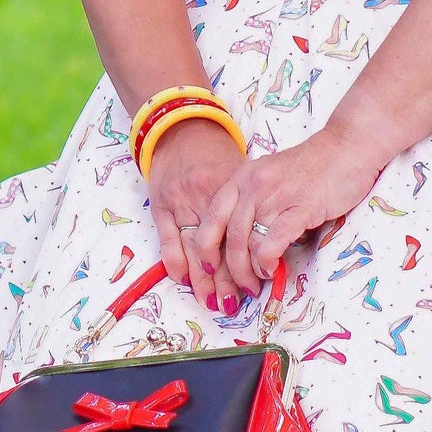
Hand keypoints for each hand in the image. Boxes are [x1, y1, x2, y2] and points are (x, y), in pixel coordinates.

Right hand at [146, 118, 249, 305]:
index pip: (240, 232)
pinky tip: (184, 281)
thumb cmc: (217, 155)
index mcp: (230, 185)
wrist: (182, 128)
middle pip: (219, 245)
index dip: (249, 260)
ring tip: (213, 302)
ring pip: (194, 247)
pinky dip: (176, 262)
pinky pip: (168, 240)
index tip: (257, 283)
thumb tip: (271, 242)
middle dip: (226, 278)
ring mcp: (179, 201)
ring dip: (203, 279)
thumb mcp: (241, 174)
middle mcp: (204, 194)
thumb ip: (252, 205)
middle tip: (235, 303)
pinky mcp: (160, 205)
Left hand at [194, 120, 387, 301]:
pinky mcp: (302, 206)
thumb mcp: (271, 177)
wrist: (348, 146)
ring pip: (249, 242)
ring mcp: (277, 195)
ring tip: (259, 280)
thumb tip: (246, 242)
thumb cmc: (313, 166)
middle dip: (230, 269)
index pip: (212, 216)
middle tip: (241, 286)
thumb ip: (256, 202)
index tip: (208, 267)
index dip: (205, 246)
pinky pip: (274, 240)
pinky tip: (272, 269)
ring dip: (251, 269)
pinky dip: (268, 260)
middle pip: (229, 235)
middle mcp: (254, 185)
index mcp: (242, 177)